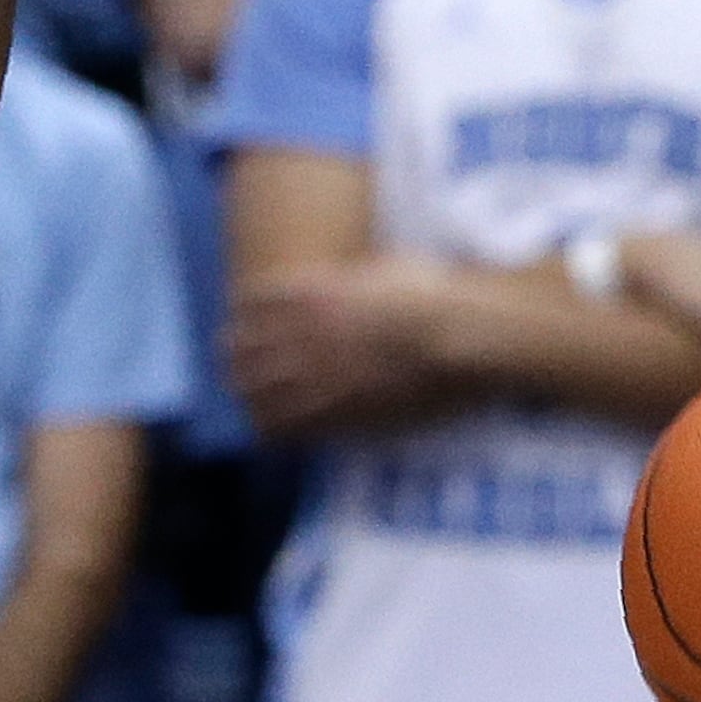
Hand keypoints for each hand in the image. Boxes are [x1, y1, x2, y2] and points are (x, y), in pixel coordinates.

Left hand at [226, 261, 451, 437]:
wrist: (463, 338)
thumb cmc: (437, 296)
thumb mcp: (387, 268)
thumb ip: (353, 280)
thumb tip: (346, 283)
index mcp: (316, 292)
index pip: (253, 303)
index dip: (245, 315)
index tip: (244, 323)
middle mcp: (305, 333)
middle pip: (244, 350)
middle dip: (239, 358)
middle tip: (237, 366)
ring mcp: (318, 376)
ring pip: (255, 392)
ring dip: (249, 395)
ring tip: (250, 401)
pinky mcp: (337, 414)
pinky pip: (286, 428)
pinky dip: (273, 430)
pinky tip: (271, 433)